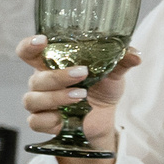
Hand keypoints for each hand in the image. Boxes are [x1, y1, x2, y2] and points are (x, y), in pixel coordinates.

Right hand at [16, 34, 138, 148]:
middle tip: (82, 74)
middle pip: (36, 78)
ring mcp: (40, 103)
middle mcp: (41, 82)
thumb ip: (121, 61)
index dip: (29, 46)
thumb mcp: (114, 72)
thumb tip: (135, 55)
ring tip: (81, 96)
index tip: (42, 41)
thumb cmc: (102, 89)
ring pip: (32, 100)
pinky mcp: (44, 122)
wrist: (105, 117)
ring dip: (56, 97)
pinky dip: (50, 119)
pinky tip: (65, 117)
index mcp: (51, 64)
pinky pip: (35, 121)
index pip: (28, 52)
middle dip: (58, 76)